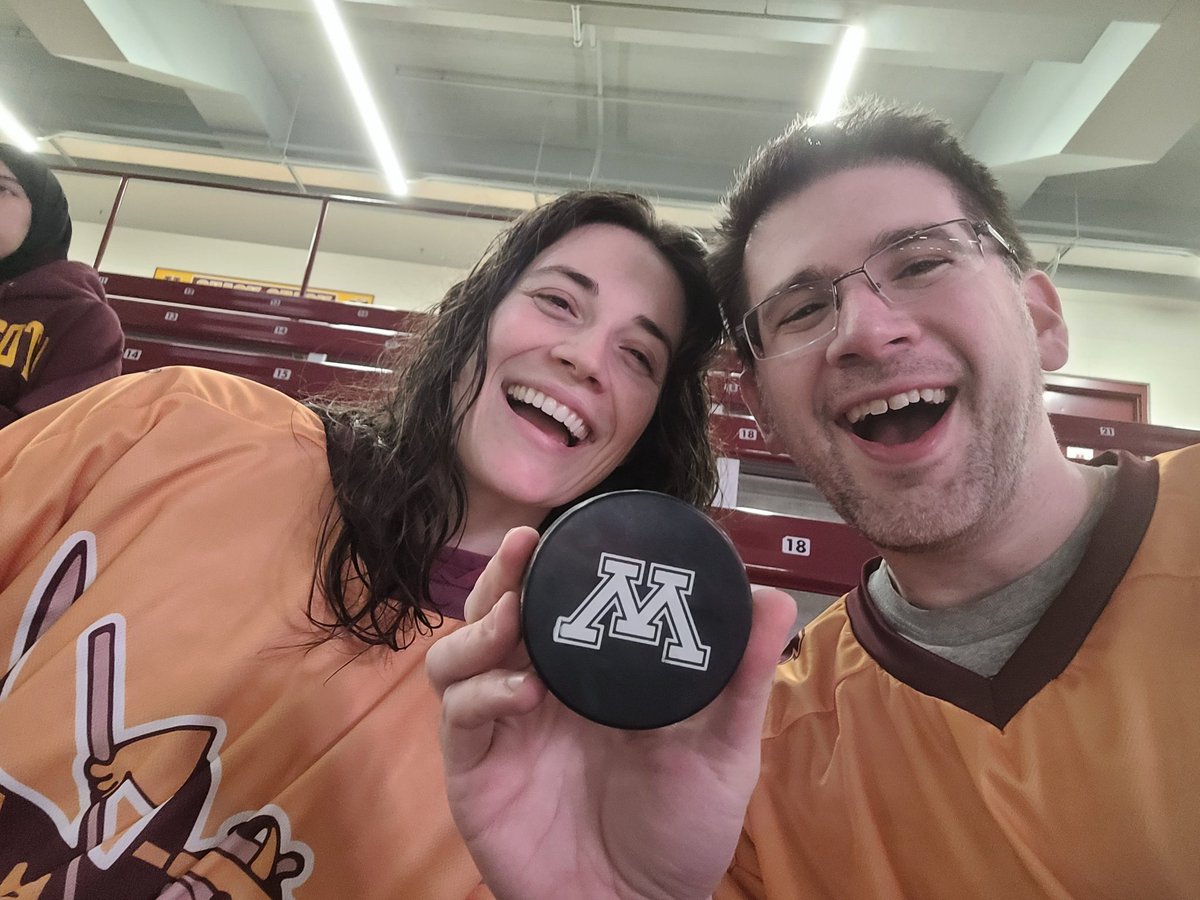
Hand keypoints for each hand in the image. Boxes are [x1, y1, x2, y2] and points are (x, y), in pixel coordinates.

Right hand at [427, 527, 795, 899]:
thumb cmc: (680, 832)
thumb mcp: (723, 748)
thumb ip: (741, 676)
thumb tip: (773, 597)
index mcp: (587, 675)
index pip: (552, 601)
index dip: (548, 562)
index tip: (565, 526)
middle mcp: (536, 689)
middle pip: (494, 613)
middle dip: (501, 575)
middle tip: (524, 547)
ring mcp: (500, 728)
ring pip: (456, 655)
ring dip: (479, 628)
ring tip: (514, 619)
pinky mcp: (475, 770)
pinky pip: (457, 716)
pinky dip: (482, 693)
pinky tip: (524, 694)